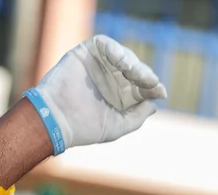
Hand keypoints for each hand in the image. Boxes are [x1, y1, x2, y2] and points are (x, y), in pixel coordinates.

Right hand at [33, 35, 166, 148]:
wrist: (57, 120)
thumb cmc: (85, 128)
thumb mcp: (118, 126)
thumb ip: (136, 117)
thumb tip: (153, 105)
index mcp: (119, 97)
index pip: (141, 88)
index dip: (152, 88)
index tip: (160, 92)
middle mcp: (111, 80)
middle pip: (135, 71)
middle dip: (144, 75)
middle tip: (150, 81)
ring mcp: (99, 65)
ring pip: (123, 57)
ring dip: (132, 63)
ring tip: (134, 73)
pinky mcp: (86, 53)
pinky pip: (104, 44)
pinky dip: (115, 49)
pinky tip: (121, 62)